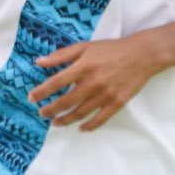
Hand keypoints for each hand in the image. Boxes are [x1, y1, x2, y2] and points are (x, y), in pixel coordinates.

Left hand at [31, 35, 166, 130]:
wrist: (142, 55)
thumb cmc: (111, 49)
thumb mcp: (84, 47)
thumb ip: (61, 55)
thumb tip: (38, 62)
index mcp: (83, 67)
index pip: (56, 83)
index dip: (41, 92)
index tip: (32, 98)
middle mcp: (93, 83)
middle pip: (66, 102)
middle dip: (50, 110)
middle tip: (42, 113)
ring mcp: (106, 95)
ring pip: (81, 113)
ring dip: (65, 120)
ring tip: (55, 123)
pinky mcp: (117, 103)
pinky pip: (100, 119)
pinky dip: (89, 126)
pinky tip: (80, 128)